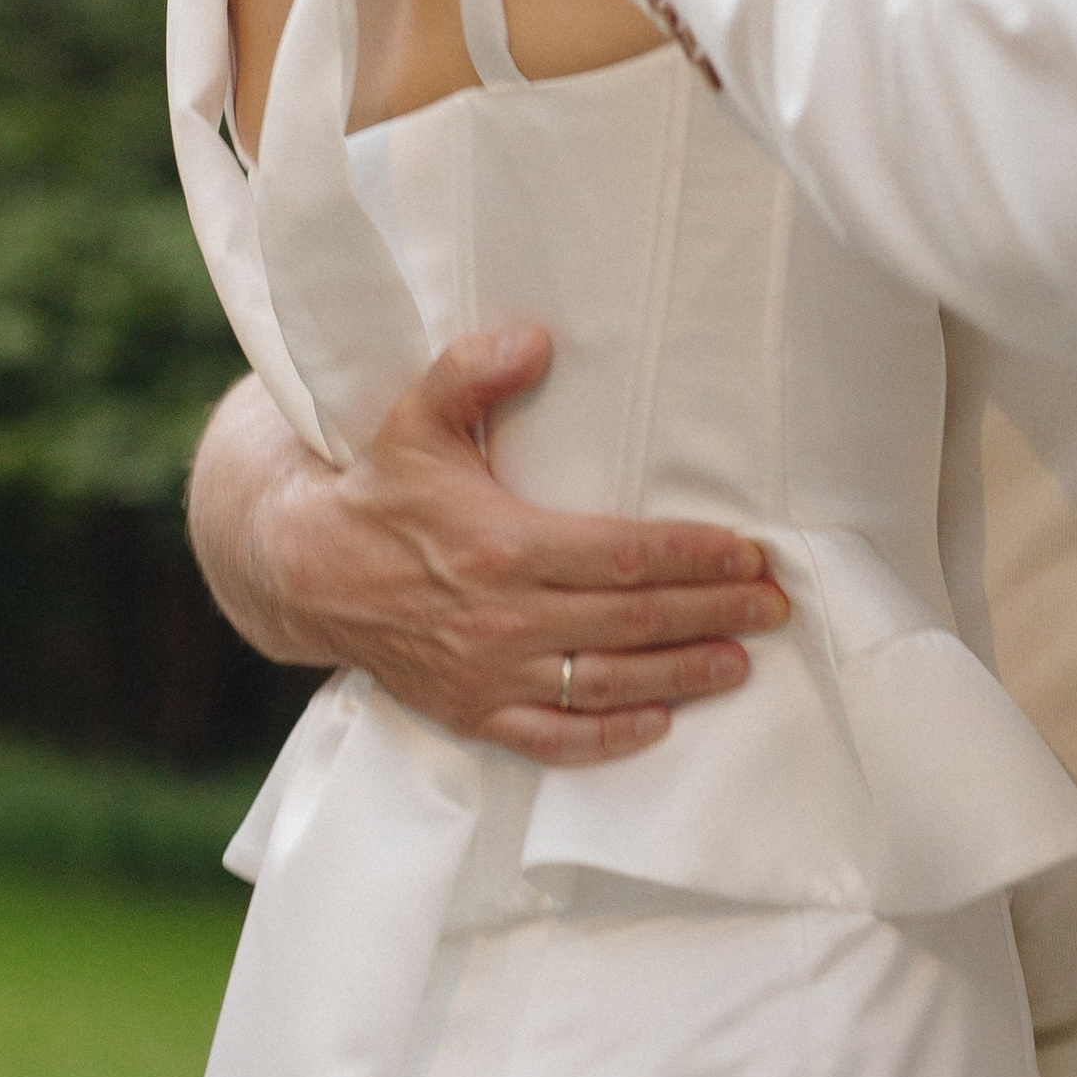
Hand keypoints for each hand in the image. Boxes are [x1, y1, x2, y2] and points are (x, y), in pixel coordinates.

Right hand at [192, 337, 789, 765]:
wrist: (303, 569)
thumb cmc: (377, 486)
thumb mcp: (414, 415)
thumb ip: (472, 370)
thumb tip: (536, 338)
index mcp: (501, 545)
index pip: (623, 556)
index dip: (694, 556)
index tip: (749, 552)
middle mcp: (501, 618)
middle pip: (633, 621)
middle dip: (713, 612)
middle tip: (773, 605)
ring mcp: (487, 673)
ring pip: (607, 683)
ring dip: (682, 674)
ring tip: (742, 662)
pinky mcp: (471, 711)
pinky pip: (551, 738)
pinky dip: (609, 738)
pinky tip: (659, 722)